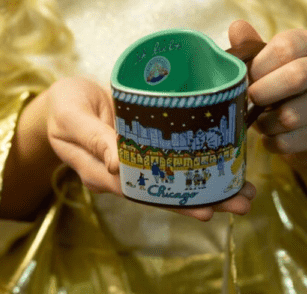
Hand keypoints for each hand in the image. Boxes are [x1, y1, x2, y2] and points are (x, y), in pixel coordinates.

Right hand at [47, 76, 255, 220]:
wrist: (62, 99)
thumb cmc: (63, 107)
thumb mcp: (71, 118)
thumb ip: (92, 138)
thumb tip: (117, 164)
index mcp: (103, 172)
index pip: (144, 193)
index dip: (175, 201)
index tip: (207, 208)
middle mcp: (125, 172)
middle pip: (167, 192)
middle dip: (205, 198)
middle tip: (243, 202)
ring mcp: (137, 158)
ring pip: (174, 178)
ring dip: (209, 184)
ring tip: (245, 190)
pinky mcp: (146, 141)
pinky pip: (173, 156)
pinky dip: (197, 160)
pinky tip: (224, 160)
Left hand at [228, 20, 306, 219]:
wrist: (305, 125)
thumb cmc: (278, 86)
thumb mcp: (263, 64)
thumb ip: (250, 48)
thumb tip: (237, 27)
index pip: (285, 47)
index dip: (259, 66)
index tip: (247, 78)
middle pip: (295, 77)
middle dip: (262, 94)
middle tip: (250, 101)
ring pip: (291, 116)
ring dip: (265, 123)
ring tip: (260, 122)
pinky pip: (292, 141)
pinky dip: (273, 142)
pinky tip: (271, 137)